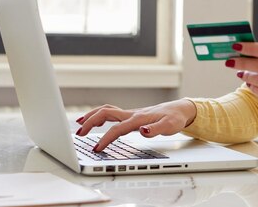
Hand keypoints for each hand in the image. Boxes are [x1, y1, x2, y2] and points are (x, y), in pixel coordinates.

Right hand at [75, 99, 196, 151]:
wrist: (178, 109)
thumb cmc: (174, 118)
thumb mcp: (169, 126)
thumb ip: (156, 129)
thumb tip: (143, 131)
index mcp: (138, 119)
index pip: (117, 129)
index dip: (106, 138)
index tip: (97, 148)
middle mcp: (131, 114)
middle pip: (105, 113)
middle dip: (90, 122)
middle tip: (78, 133)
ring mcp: (129, 114)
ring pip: (106, 110)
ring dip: (91, 116)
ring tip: (79, 125)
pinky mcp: (130, 116)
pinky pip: (110, 113)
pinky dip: (98, 115)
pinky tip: (94, 121)